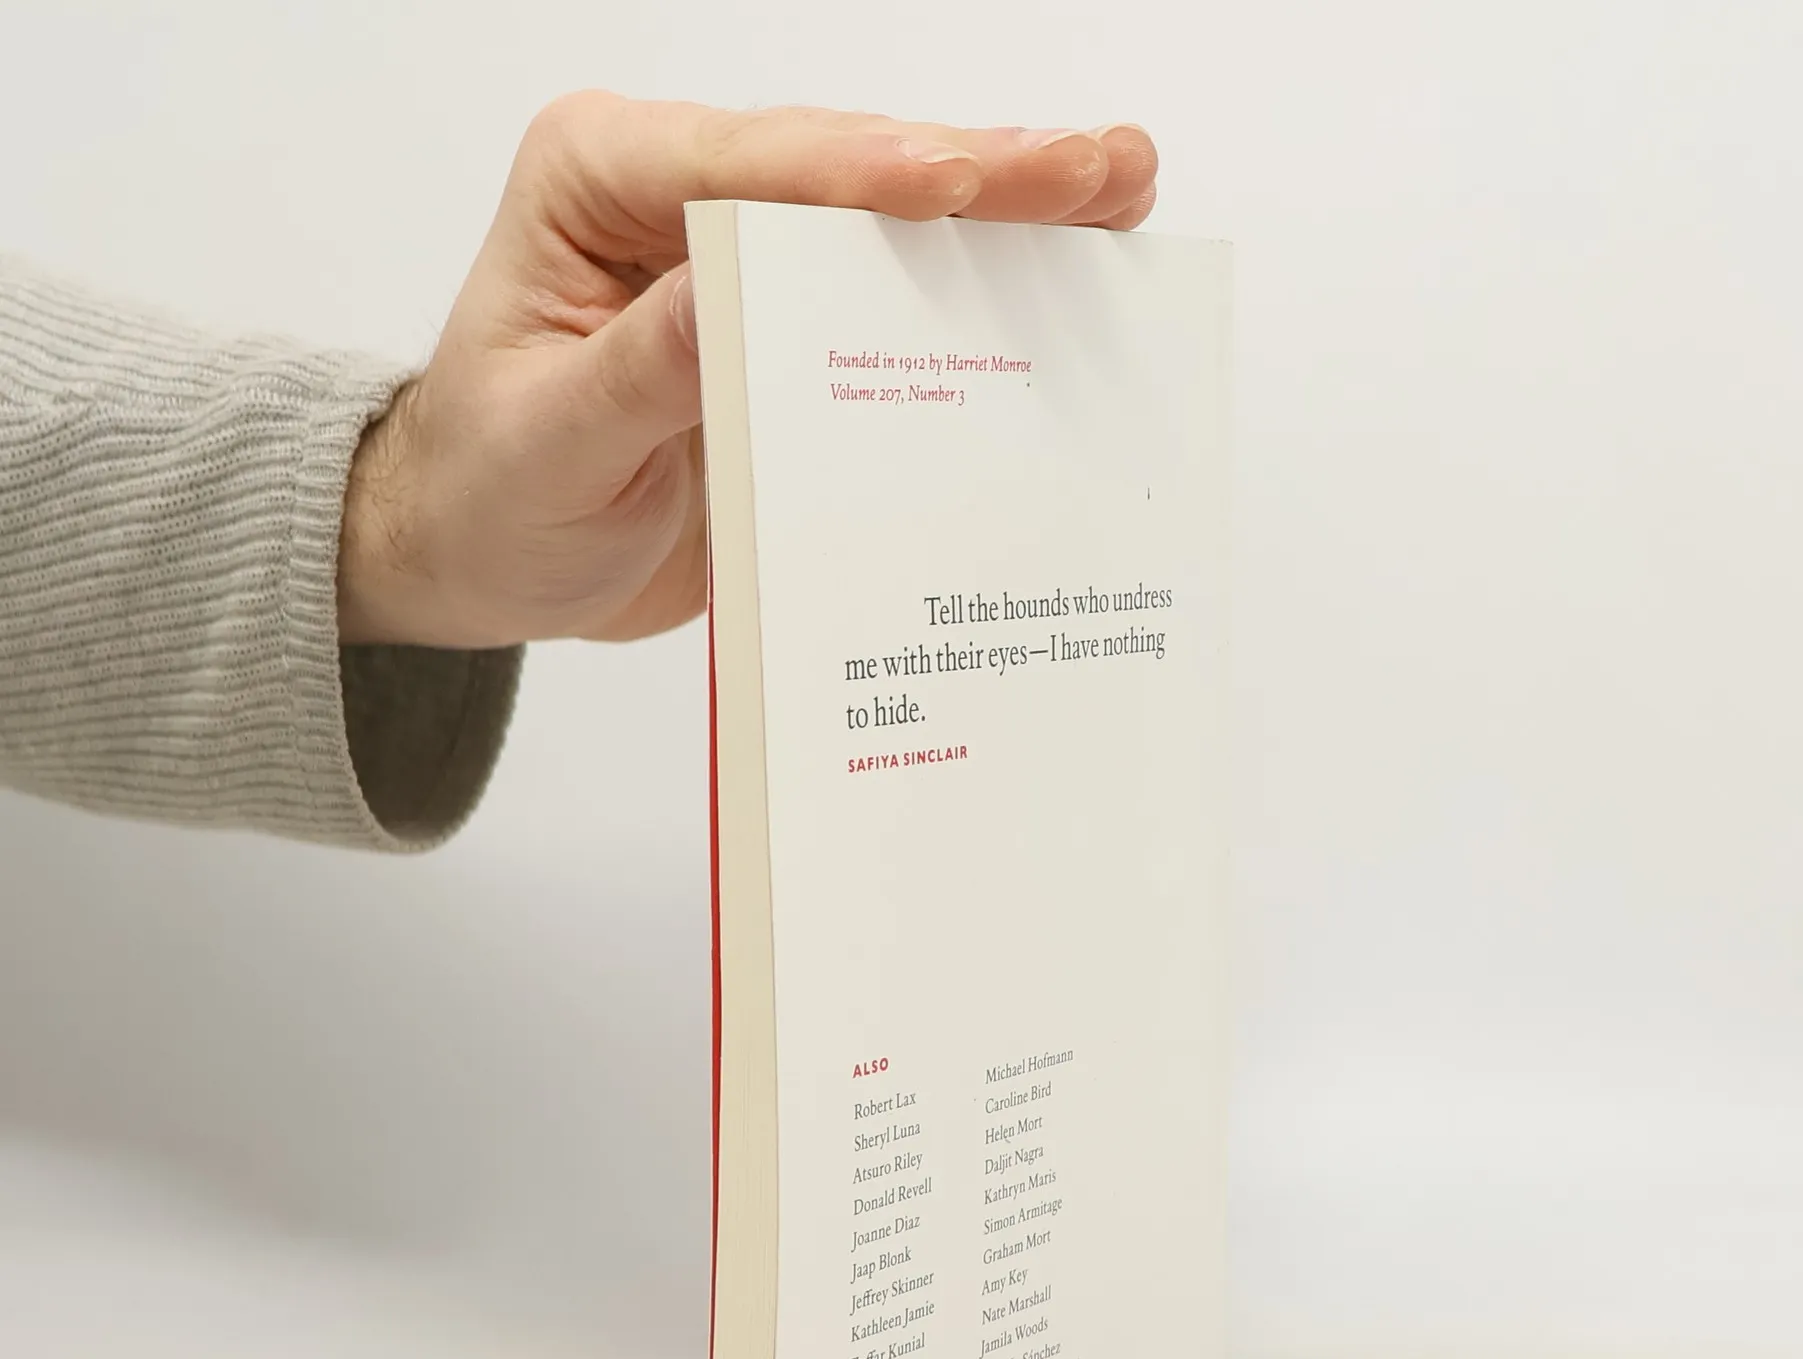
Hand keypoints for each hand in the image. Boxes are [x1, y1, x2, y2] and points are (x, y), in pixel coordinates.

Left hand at [337, 96, 1158, 650]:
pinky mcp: (791, 331)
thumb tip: (737, 293)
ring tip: (1123, 192)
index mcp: (600, 182)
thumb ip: (642, 369)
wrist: (488, 559)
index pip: (752, 164)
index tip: (967, 182)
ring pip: (891, 226)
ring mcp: (746, 260)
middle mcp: (681, 196)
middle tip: (1102, 168)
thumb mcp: (548, 441)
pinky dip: (984, 294)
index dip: (869, 174)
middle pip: (846, 172)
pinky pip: (895, 306)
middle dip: (982, 171)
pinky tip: (1071, 277)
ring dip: (1010, 215)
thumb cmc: (490, 495)